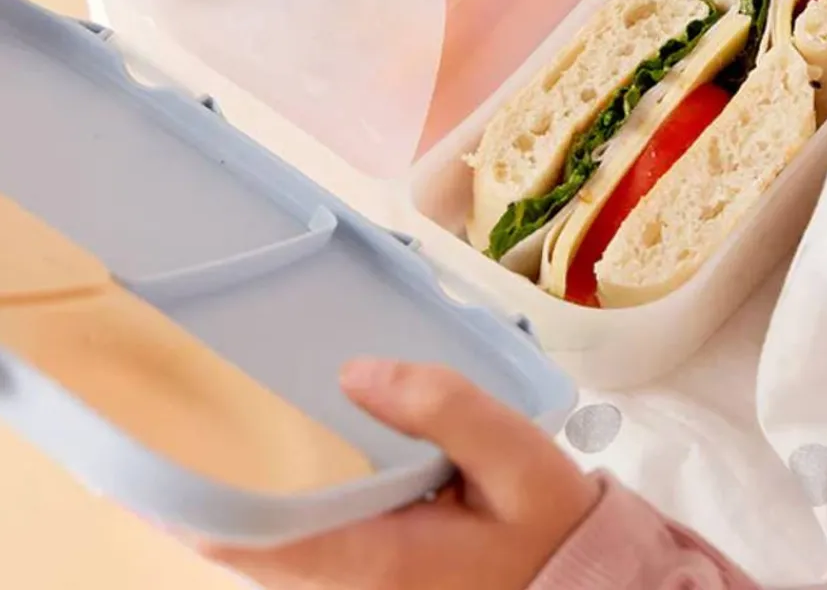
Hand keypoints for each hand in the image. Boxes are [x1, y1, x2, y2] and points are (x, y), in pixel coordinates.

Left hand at [191, 361, 597, 589]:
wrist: (575, 580)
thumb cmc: (544, 521)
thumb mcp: (517, 457)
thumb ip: (446, 408)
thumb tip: (355, 371)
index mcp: (375, 557)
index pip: (253, 542)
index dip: (187, 508)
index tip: (136, 467)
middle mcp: (349, 579)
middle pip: (242, 547)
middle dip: (191, 497)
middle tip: (151, 427)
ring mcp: (356, 580)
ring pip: (263, 548)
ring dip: (222, 500)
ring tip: (187, 435)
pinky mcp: (369, 569)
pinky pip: (294, 541)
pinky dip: (264, 503)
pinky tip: (259, 460)